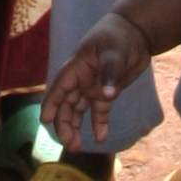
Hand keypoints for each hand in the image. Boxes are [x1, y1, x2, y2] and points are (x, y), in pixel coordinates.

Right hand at [42, 14, 148, 151]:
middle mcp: (81, 79)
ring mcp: (93, 86)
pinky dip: (99, 123)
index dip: (51, 104)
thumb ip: (110, 73)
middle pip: (66, 104)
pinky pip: (99, 111)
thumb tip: (107, 95)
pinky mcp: (106, 92)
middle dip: (64, 124)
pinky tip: (101, 138)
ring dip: (76, 127)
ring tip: (76, 146)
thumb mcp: (115, 53)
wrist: (137, 33)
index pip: (59, 87)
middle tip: (69, 144)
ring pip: (79, 110)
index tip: (44, 120)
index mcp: (77, 68)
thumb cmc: (119, 37)